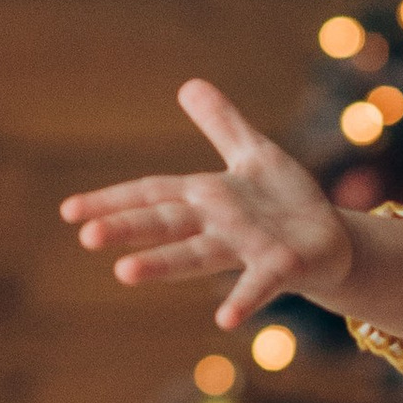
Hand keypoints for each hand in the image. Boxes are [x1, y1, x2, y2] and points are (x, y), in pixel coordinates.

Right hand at [61, 79, 368, 332]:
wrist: (333, 242)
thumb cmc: (286, 204)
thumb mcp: (254, 153)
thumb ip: (221, 124)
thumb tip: (188, 84)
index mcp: (206, 196)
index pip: (151, 193)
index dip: (112, 200)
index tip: (68, 211)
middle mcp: (218, 226)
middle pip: (166, 223)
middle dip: (128, 228)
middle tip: (87, 237)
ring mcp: (246, 249)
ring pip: (198, 254)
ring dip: (163, 264)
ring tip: (124, 273)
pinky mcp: (280, 268)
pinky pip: (258, 284)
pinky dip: (242, 301)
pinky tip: (225, 319)